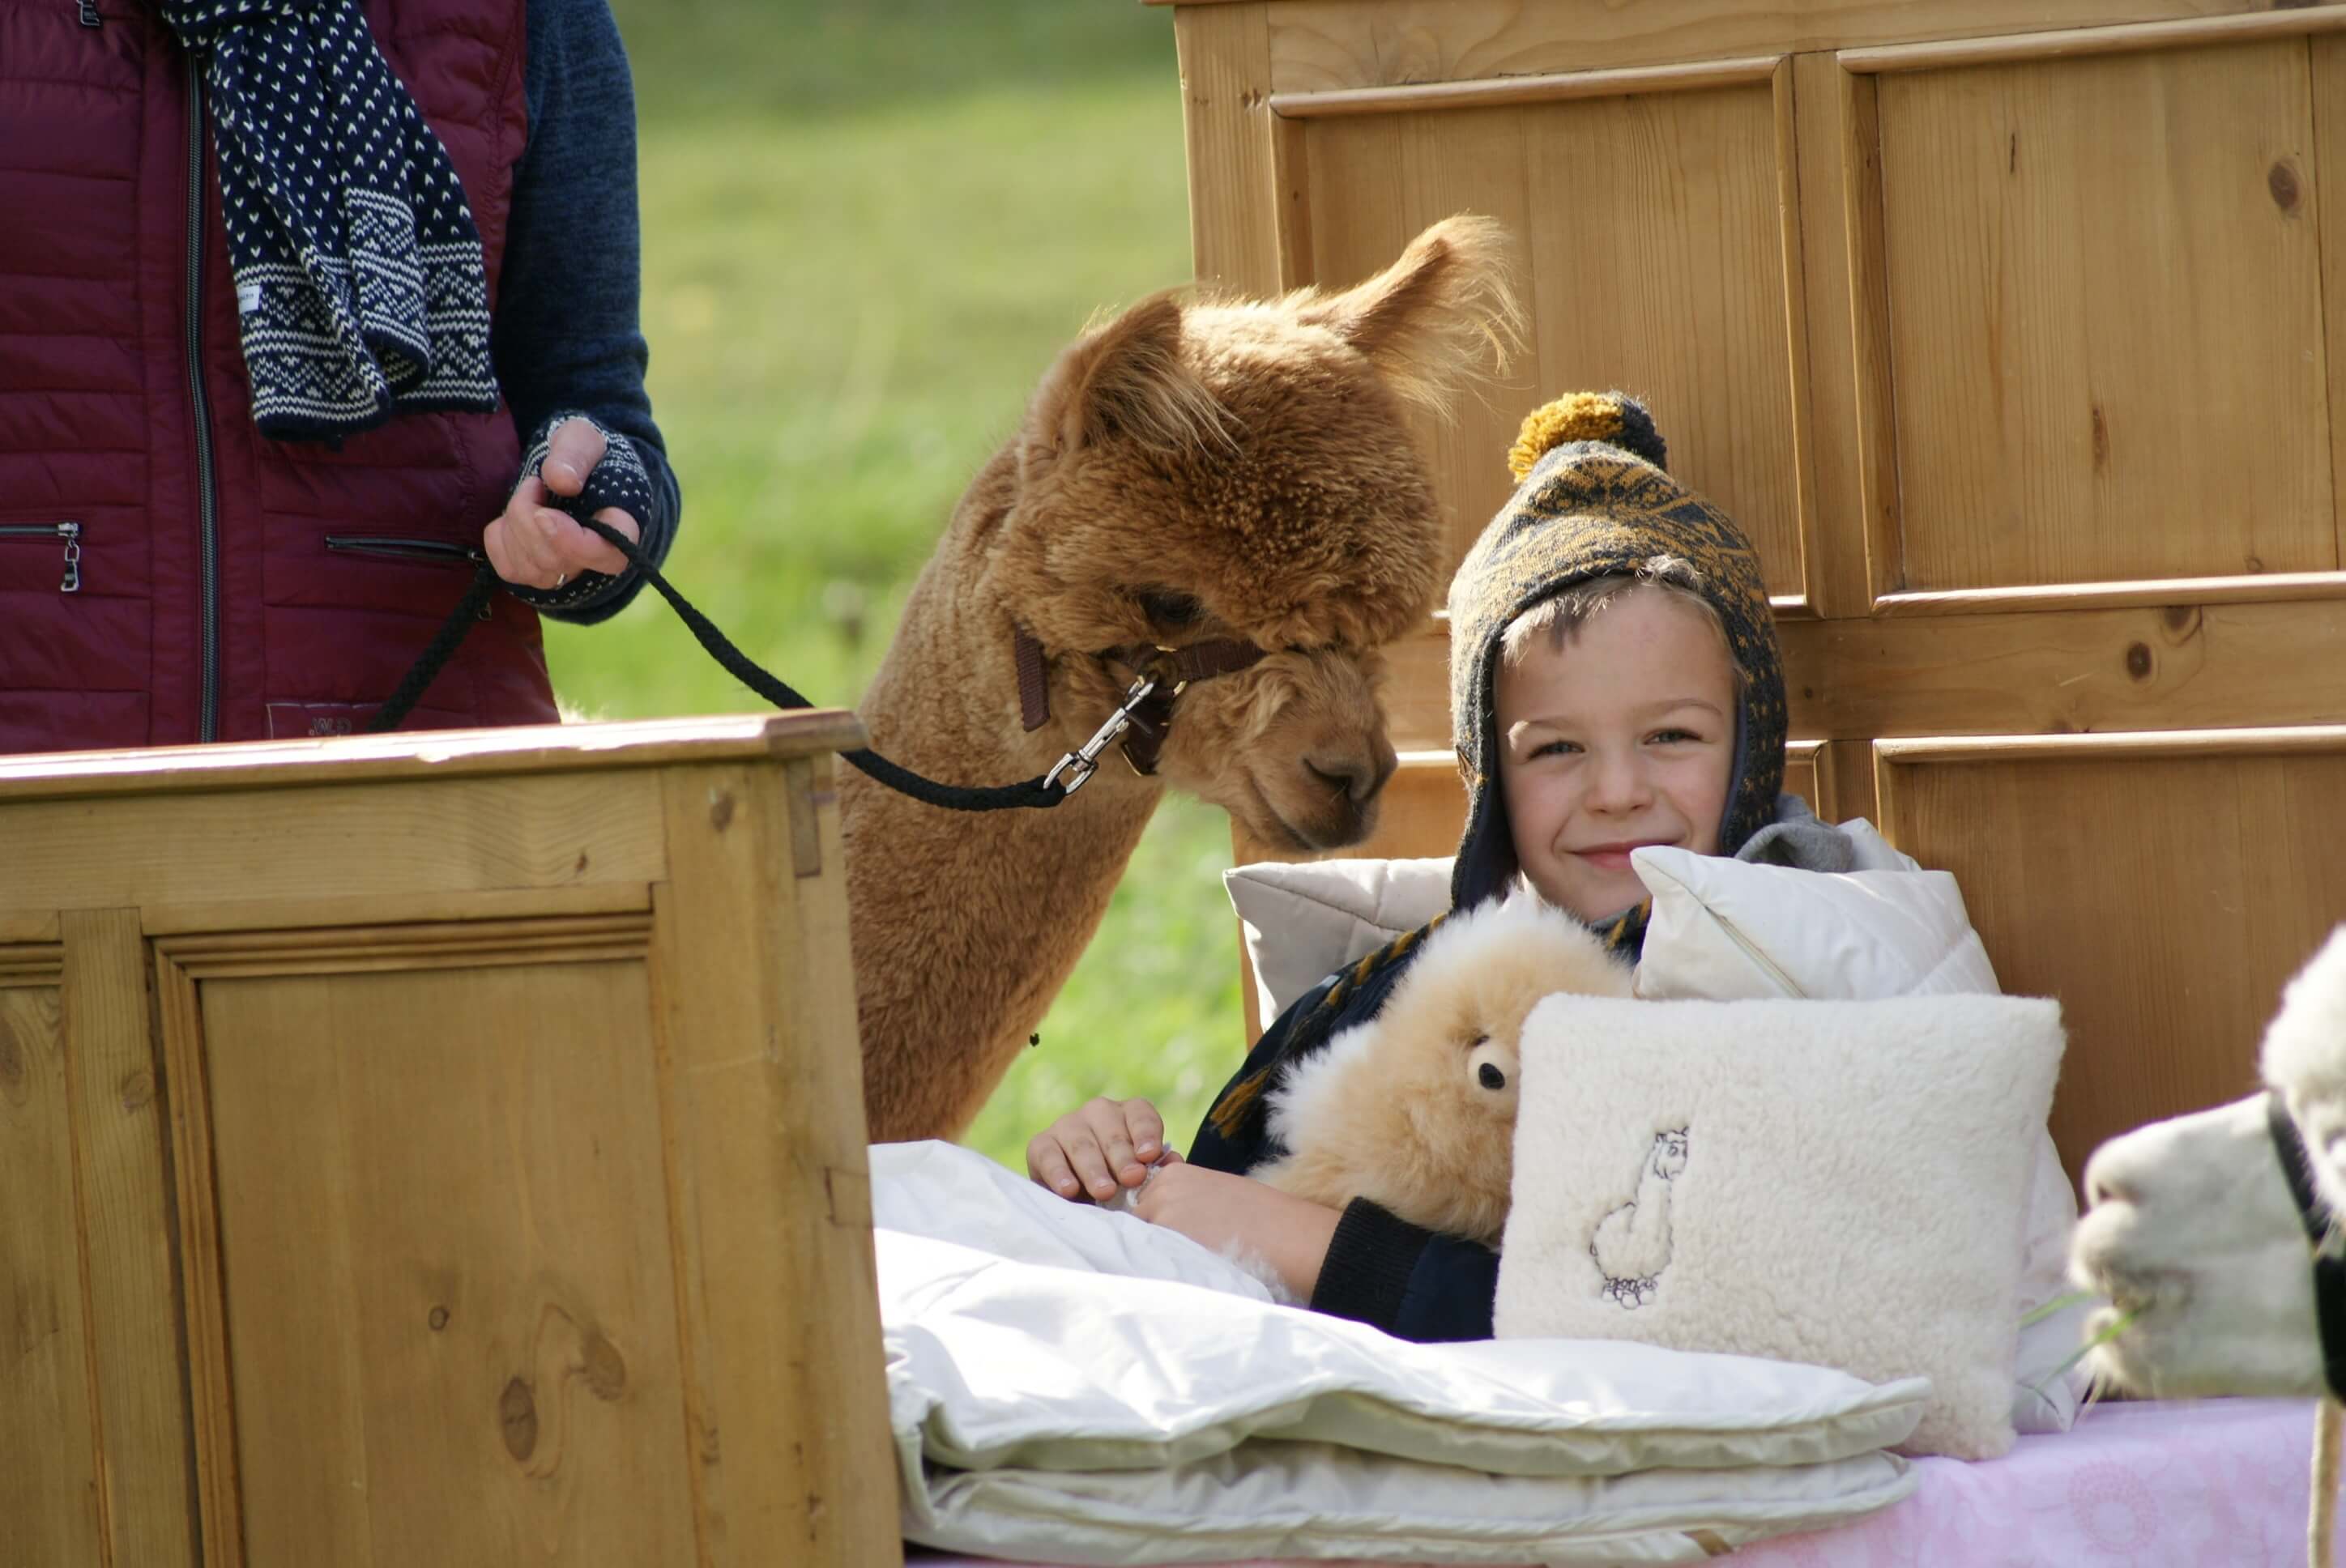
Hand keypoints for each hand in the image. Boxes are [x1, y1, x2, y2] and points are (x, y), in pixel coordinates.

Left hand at [484, 417, 641, 588]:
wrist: (567, 467)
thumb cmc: (581, 454)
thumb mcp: (581, 438)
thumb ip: (575, 454)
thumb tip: (562, 481)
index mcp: (621, 526)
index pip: (610, 556)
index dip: (572, 542)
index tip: (544, 513)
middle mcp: (596, 559)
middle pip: (556, 560)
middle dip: (528, 516)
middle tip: (535, 482)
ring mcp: (566, 571)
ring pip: (531, 569)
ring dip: (514, 524)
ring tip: (528, 495)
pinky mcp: (536, 574)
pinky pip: (509, 568)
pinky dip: (500, 538)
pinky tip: (513, 517)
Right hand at [1027, 1096, 1170, 1201]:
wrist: (1078, 1194)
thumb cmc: (1120, 1182)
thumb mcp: (1140, 1176)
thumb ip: (1157, 1170)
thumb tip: (1173, 1164)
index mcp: (1128, 1114)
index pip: (1141, 1115)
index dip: (1146, 1134)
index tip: (1149, 1156)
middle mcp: (1098, 1112)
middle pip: (1112, 1131)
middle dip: (1122, 1157)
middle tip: (1132, 1178)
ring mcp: (1067, 1125)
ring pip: (1081, 1144)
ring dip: (1094, 1169)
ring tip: (1105, 1192)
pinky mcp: (1041, 1144)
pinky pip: (1048, 1155)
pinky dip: (1058, 1173)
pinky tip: (1069, 1190)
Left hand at [1131, 1163, 1340, 1299]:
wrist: (1288, 1236)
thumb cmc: (1262, 1219)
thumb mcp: (1216, 1195)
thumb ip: (1184, 1203)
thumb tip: (1161, 1227)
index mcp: (1174, 1174)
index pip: (1139, 1201)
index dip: (1153, 1224)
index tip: (1176, 1238)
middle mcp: (1160, 1189)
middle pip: (1133, 1221)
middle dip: (1148, 1239)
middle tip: (1181, 1255)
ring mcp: (1161, 1215)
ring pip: (1139, 1243)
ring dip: (1153, 1256)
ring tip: (1187, 1266)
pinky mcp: (1168, 1242)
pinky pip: (1149, 1261)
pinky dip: (1160, 1271)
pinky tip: (1186, 1275)